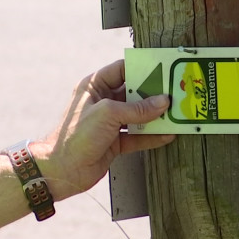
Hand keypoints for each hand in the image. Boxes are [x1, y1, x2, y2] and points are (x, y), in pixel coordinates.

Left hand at [31, 59, 174, 200]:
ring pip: (137, 115)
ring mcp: (108, 123)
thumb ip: (137, 108)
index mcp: (94, 86)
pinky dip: (151, 136)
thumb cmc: (76, 135)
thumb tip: (163, 101)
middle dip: (153, 93)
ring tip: (176, 112)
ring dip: (155, 116)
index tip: (163, 68)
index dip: (141, 67)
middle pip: (132, 92)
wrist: (62, 170)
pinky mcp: (114, 142)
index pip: (121, 69)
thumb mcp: (108, 114)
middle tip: (176, 91)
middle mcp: (102, 102)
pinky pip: (137, 136)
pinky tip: (168, 134)